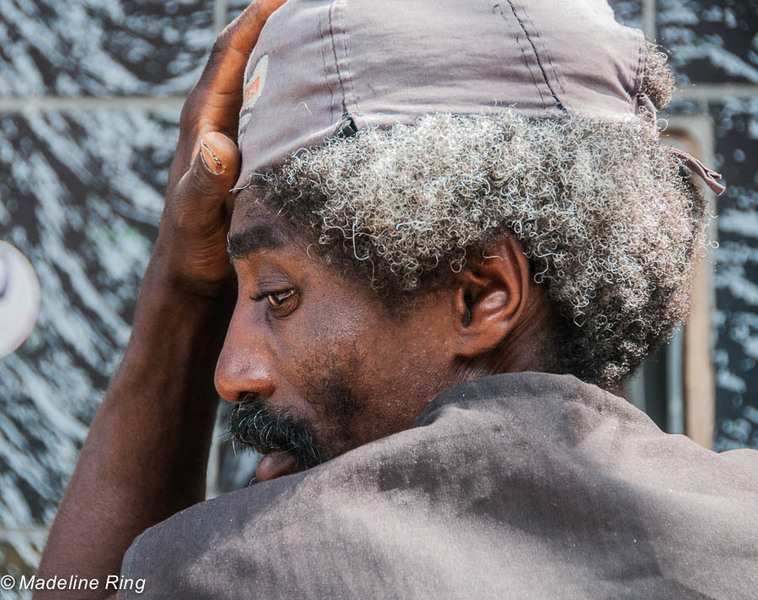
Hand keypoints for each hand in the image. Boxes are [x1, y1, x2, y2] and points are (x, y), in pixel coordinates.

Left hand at [156, 0, 287, 296]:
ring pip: (259, 79)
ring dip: (285, 52)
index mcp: (203, 119)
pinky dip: (290, 89)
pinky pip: (269, 108)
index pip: (228, 53)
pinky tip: (316, 91)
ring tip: (322, 34)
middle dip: (275, 22)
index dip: (254, 18)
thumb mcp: (196, 214)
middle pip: (245, 54)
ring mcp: (231, 132)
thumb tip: (217, 144)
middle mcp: (216, 117)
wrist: (190, 270)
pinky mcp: (245, 151)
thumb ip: (203, 181)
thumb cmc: (192, 244)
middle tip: (314, 6)